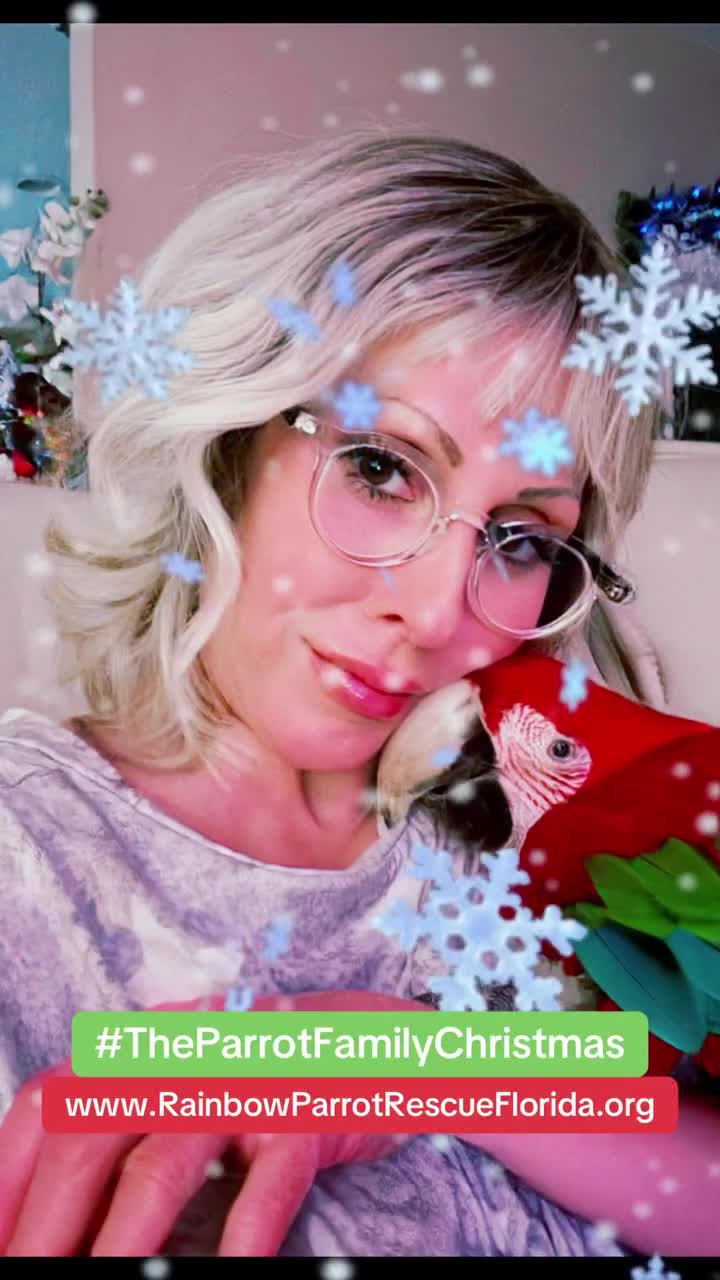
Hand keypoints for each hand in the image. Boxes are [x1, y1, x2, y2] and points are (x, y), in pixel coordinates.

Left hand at [0, 988, 430, 1255]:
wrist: (366, 1034)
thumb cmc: (256, 1073)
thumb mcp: (176, 1082)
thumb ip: (116, 1129)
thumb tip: (46, 1218)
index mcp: (136, 1049)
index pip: (45, 1108)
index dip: (5, 1182)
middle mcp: (178, 1057)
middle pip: (86, 1140)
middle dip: (44, 1228)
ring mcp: (241, 1085)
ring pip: (162, 1165)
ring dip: (120, 1242)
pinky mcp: (302, 1116)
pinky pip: (266, 1184)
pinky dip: (241, 1238)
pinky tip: (230, 1277)